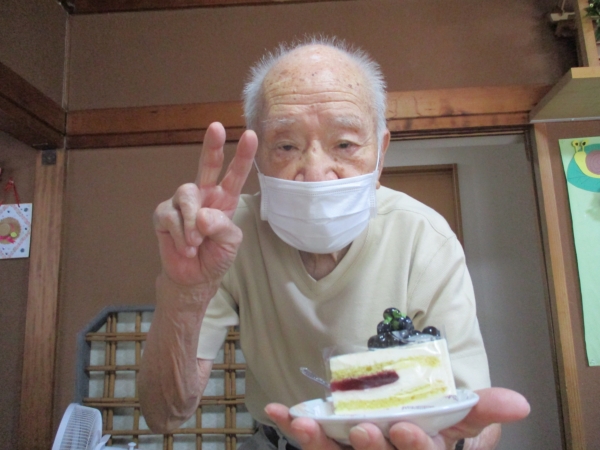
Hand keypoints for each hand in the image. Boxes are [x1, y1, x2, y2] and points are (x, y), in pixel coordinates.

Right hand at [154, 122, 257, 286]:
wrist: (193, 278)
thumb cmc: (215, 257)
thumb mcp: (230, 244)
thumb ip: (223, 227)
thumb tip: (202, 215)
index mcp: (225, 199)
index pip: (235, 175)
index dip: (243, 156)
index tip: (251, 135)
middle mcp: (204, 195)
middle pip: (207, 165)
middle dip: (212, 146)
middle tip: (216, 128)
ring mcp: (182, 203)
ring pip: (186, 195)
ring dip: (191, 223)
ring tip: (196, 244)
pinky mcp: (164, 214)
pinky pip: (170, 216)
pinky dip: (179, 235)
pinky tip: (185, 248)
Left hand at [265, 387, 529, 449]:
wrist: (402, 431)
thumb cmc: (436, 427)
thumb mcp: (461, 417)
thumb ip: (482, 409)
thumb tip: (520, 404)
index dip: (416, 446)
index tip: (403, 427)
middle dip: (371, 448)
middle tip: (360, 430)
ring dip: (320, 442)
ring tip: (304, 424)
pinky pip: (313, 443)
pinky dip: (294, 426)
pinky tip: (277, 411)